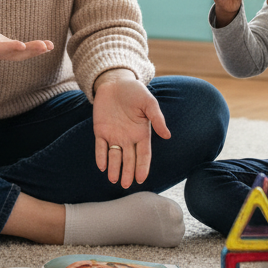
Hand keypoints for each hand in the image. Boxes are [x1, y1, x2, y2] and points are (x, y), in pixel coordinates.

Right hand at [0, 10, 53, 66]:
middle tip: (43, 46)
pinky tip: (49, 46)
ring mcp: (3, 53)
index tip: (21, 45)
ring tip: (49, 46)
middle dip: (27, 52)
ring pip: (20, 56)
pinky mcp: (10, 50)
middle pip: (12, 55)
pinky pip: (24, 52)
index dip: (8, 47)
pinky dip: (36, 50)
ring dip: (35, 52)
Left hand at [92, 70, 170, 188]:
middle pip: (128, 159)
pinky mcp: (101, 130)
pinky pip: (100, 146)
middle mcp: (128, 138)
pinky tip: (101, 166)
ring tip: (114, 180)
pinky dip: (101, 156)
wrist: (115, 81)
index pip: (143, 154)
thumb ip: (157, 118)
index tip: (141, 179)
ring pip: (114, 156)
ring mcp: (114, 135)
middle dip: (128, 172)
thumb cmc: (134, 91)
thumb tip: (167, 135)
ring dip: (114, 168)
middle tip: (126, 185)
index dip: (142, 167)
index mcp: (141, 133)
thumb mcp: (149, 102)